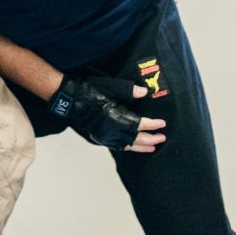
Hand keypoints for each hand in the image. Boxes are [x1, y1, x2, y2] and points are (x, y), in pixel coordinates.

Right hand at [48, 75, 166, 152]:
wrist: (72, 100)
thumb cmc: (91, 91)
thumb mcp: (110, 87)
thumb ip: (128, 91)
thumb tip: (144, 92)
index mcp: (117, 117)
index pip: (140, 124)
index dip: (152, 124)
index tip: (162, 124)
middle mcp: (113, 130)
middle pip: (136, 138)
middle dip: (150, 139)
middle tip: (162, 138)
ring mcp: (106, 136)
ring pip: (128, 146)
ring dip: (141, 147)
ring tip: (152, 148)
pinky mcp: (101, 137)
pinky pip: (118, 146)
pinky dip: (128, 148)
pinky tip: (133, 147)